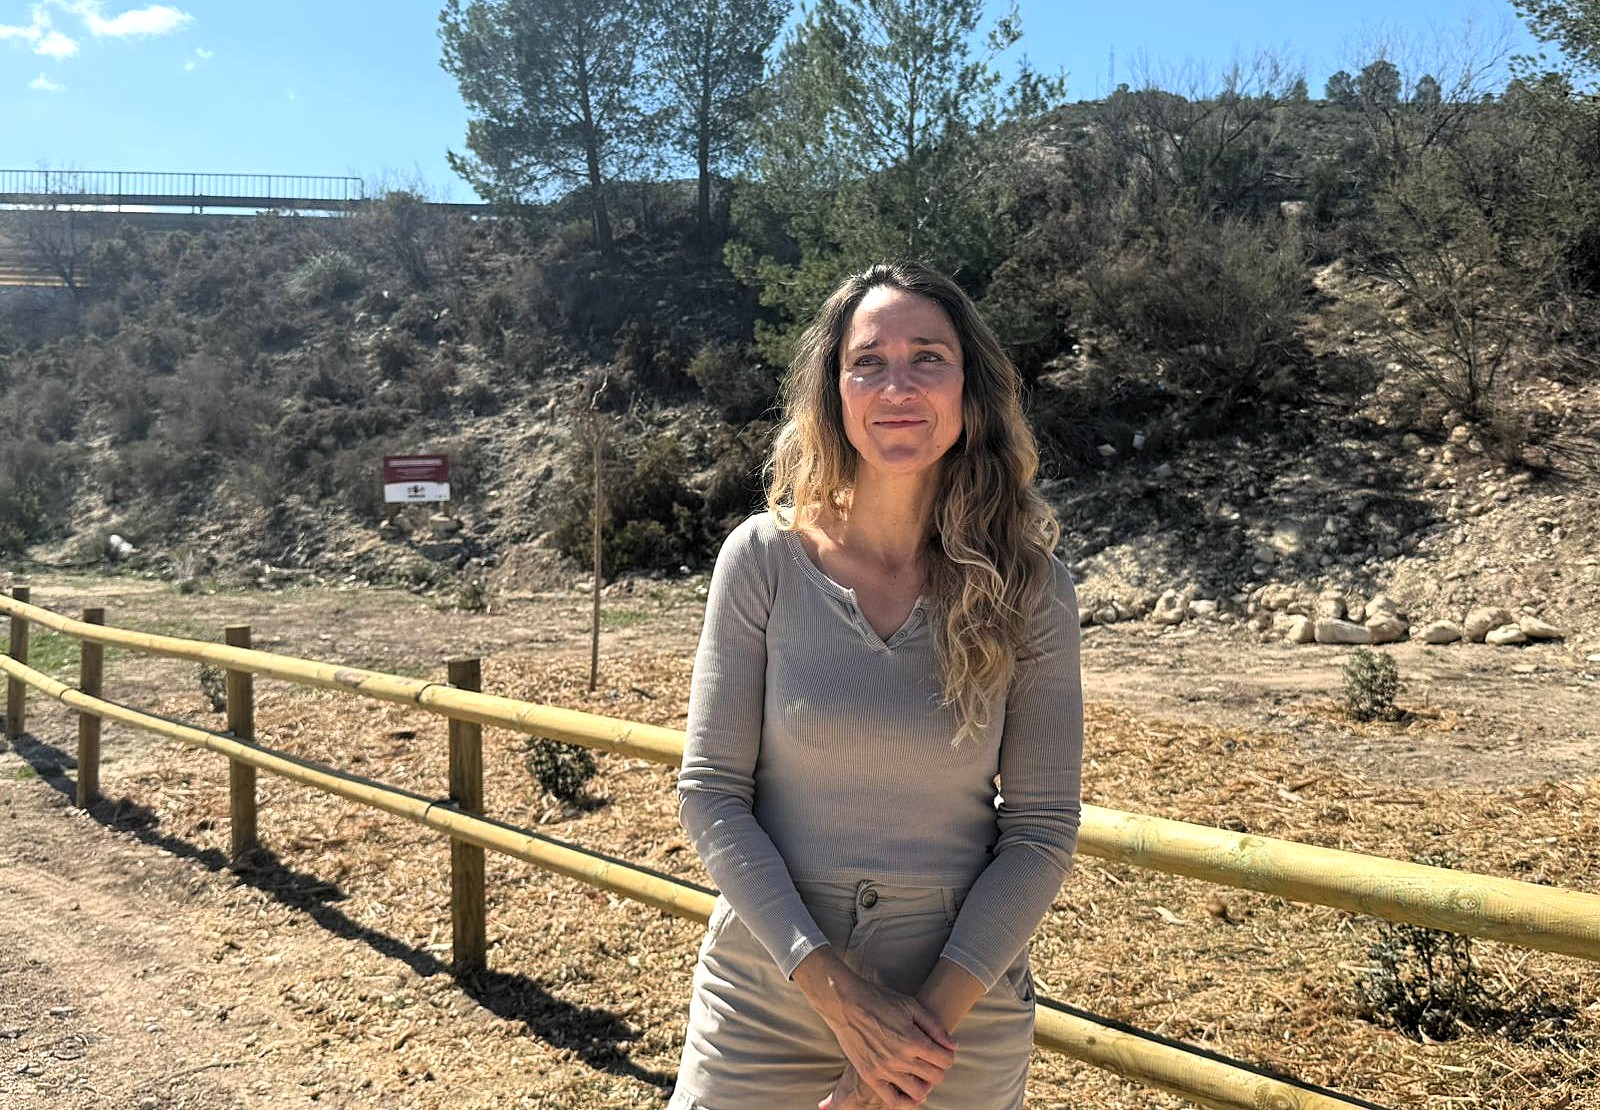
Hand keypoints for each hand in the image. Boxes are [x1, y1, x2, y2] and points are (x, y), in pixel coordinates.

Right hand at [792, 948, 955, 1108]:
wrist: (847, 1003)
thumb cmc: (880, 1000)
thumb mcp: (911, 1005)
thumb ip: (935, 1026)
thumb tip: (953, 1046)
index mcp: (913, 1039)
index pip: (945, 1060)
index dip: (948, 1055)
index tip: (943, 1051)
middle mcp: (900, 1058)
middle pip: (935, 1077)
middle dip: (939, 1069)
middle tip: (933, 1061)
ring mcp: (884, 1070)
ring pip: (918, 1091)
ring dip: (926, 1084)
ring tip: (921, 1074)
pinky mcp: (870, 1076)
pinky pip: (893, 1100)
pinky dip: (907, 1101)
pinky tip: (911, 1093)